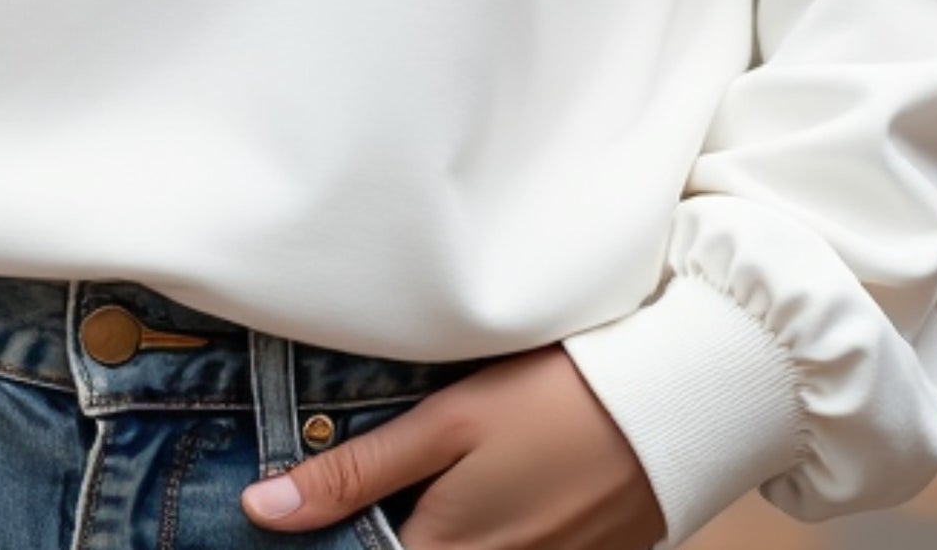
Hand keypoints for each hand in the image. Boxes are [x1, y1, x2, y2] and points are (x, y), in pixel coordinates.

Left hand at [240, 345, 665, 549]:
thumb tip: (261, 511)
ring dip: (433, 525)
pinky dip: (491, 529)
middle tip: (366, 484)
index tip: (297, 513)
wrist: (675, 404)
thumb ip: (355, 472)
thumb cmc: (555, 400)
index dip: (331, 535)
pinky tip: (494, 486)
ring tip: (437, 478)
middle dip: (383, 527)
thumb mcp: (446, 422)